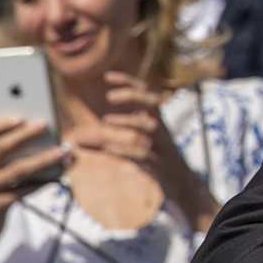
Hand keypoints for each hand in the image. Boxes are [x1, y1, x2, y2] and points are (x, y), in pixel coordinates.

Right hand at [0, 117, 71, 262]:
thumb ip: (12, 158)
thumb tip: (50, 139)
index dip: (0, 123)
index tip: (21, 114)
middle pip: (0, 148)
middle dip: (25, 135)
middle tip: (47, 124)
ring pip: (16, 170)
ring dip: (43, 159)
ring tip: (65, 151)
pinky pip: (23, 192)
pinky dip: (43, 182)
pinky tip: (60, 175)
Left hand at [70, 73, 218, 230]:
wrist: (184, 185)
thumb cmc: (157, 161)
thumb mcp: (142, 144)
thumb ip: (113, 139)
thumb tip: (78, 139)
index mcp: (158, 121)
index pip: (146, 94)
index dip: (128, 83)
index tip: (107, 77)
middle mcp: (161, 130)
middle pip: (151, 105)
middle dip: (132, 96)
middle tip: (109, 96)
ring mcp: (161, 147)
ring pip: (146, 128)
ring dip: (126, 121)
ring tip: (105, 120)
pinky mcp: (158, 166)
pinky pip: (141, 155)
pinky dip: (123, 150)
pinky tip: (106, 150)